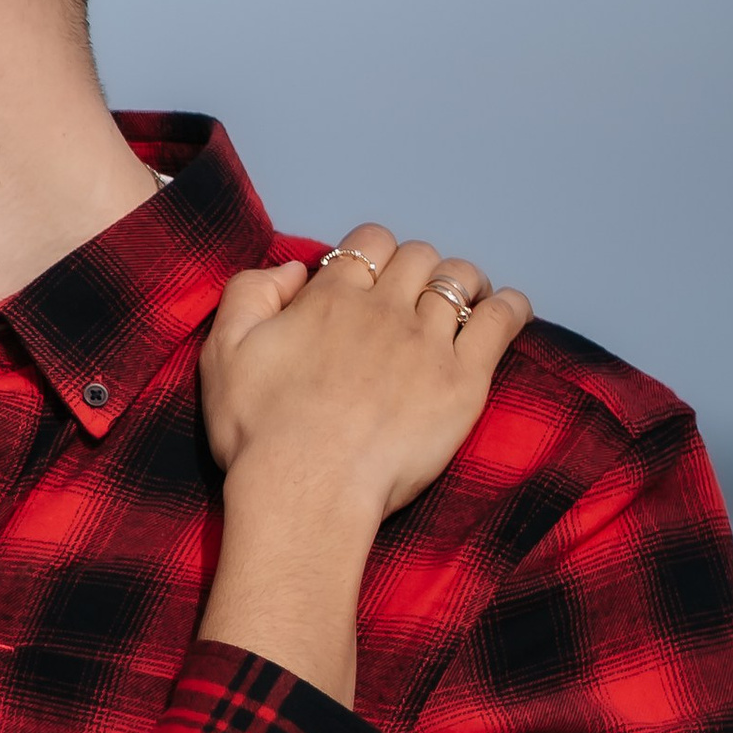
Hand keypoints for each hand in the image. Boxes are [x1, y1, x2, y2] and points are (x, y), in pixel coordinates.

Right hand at [202, 224, 532, 521]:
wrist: (305, 491)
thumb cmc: (259, 433)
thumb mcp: (223, 352)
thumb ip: (249, 293)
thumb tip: (292, 270)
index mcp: (331, 298)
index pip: (369, 242)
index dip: (373, 251)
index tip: (371, 278)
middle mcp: (384, 310)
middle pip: (419, 256)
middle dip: (418, 267)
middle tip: (416, 294)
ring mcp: (428, 343)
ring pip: (460, 280)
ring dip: (462, 283)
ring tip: (463, 300)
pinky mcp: (463, 381)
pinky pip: (500, 321)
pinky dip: (508, 307)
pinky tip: (506, 310)